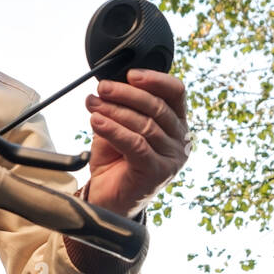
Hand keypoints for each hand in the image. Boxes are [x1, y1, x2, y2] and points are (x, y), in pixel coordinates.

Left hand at [83, 68, 189, 217]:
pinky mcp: (157, 172)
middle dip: (125, 94)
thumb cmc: (117, 161)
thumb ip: (121, 108)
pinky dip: (113, 130)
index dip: (154, 79)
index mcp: (176, 124)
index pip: (175, 93)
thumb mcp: (119, 127)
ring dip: (114, 110)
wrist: (109, 199)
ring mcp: (172, 158)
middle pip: (157, 106)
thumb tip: (109, 85)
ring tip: (93, 104)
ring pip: (144, 125)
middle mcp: (180, 140)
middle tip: (102, 89)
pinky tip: (96, 122)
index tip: (130, 74)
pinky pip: (135, 144)